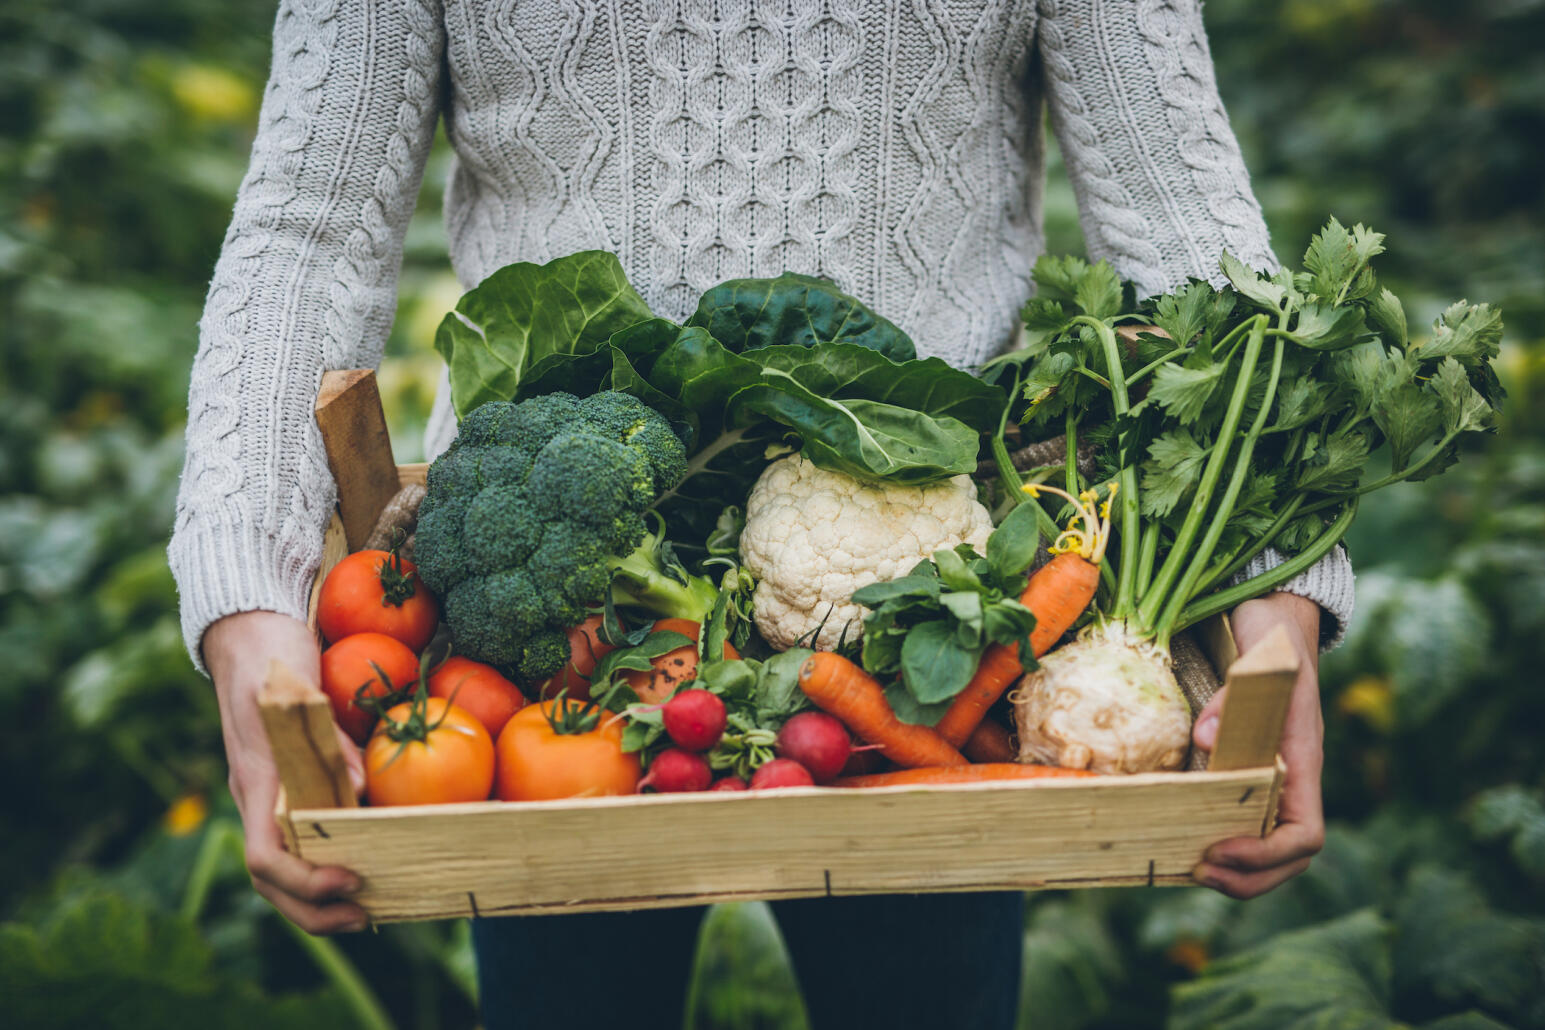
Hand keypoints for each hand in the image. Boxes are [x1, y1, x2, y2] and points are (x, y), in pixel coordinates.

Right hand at [204, 611, 368, 932]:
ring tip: (370, 908)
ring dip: (320, 899)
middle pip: (273, 881)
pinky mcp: (288, 785)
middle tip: (367, 917)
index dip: (305, 881)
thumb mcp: (298, 687)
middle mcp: (258, 797)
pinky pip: (301, 840)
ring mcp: (269, 794)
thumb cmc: (272, 653)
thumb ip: (326, 737)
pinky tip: (367, 864)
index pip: (265, 857)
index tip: (349, 879)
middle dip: (315, 910)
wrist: (249, 629)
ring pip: (285, 869)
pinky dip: (327, 864)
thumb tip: (360, 789)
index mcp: (257, 780)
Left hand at [1189, 592, 1324, 898]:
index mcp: (1303, 762)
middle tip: (1198, 872)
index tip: (1221, 850)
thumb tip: (1205, 740)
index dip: (1266, 855)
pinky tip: (1183, 841)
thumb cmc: (1275, 640)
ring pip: (1267, 847)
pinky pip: (1242, 821)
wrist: (1277, 620)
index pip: (1305, 834)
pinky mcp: (1246, 769)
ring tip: (1190, 868)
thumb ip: (1238, 697)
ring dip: (1235, 871)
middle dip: (1248, 877)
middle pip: (1288, 857)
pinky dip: (1219, 842)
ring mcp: (1272, 777)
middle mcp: (1291, 779)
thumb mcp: (1263, 659)